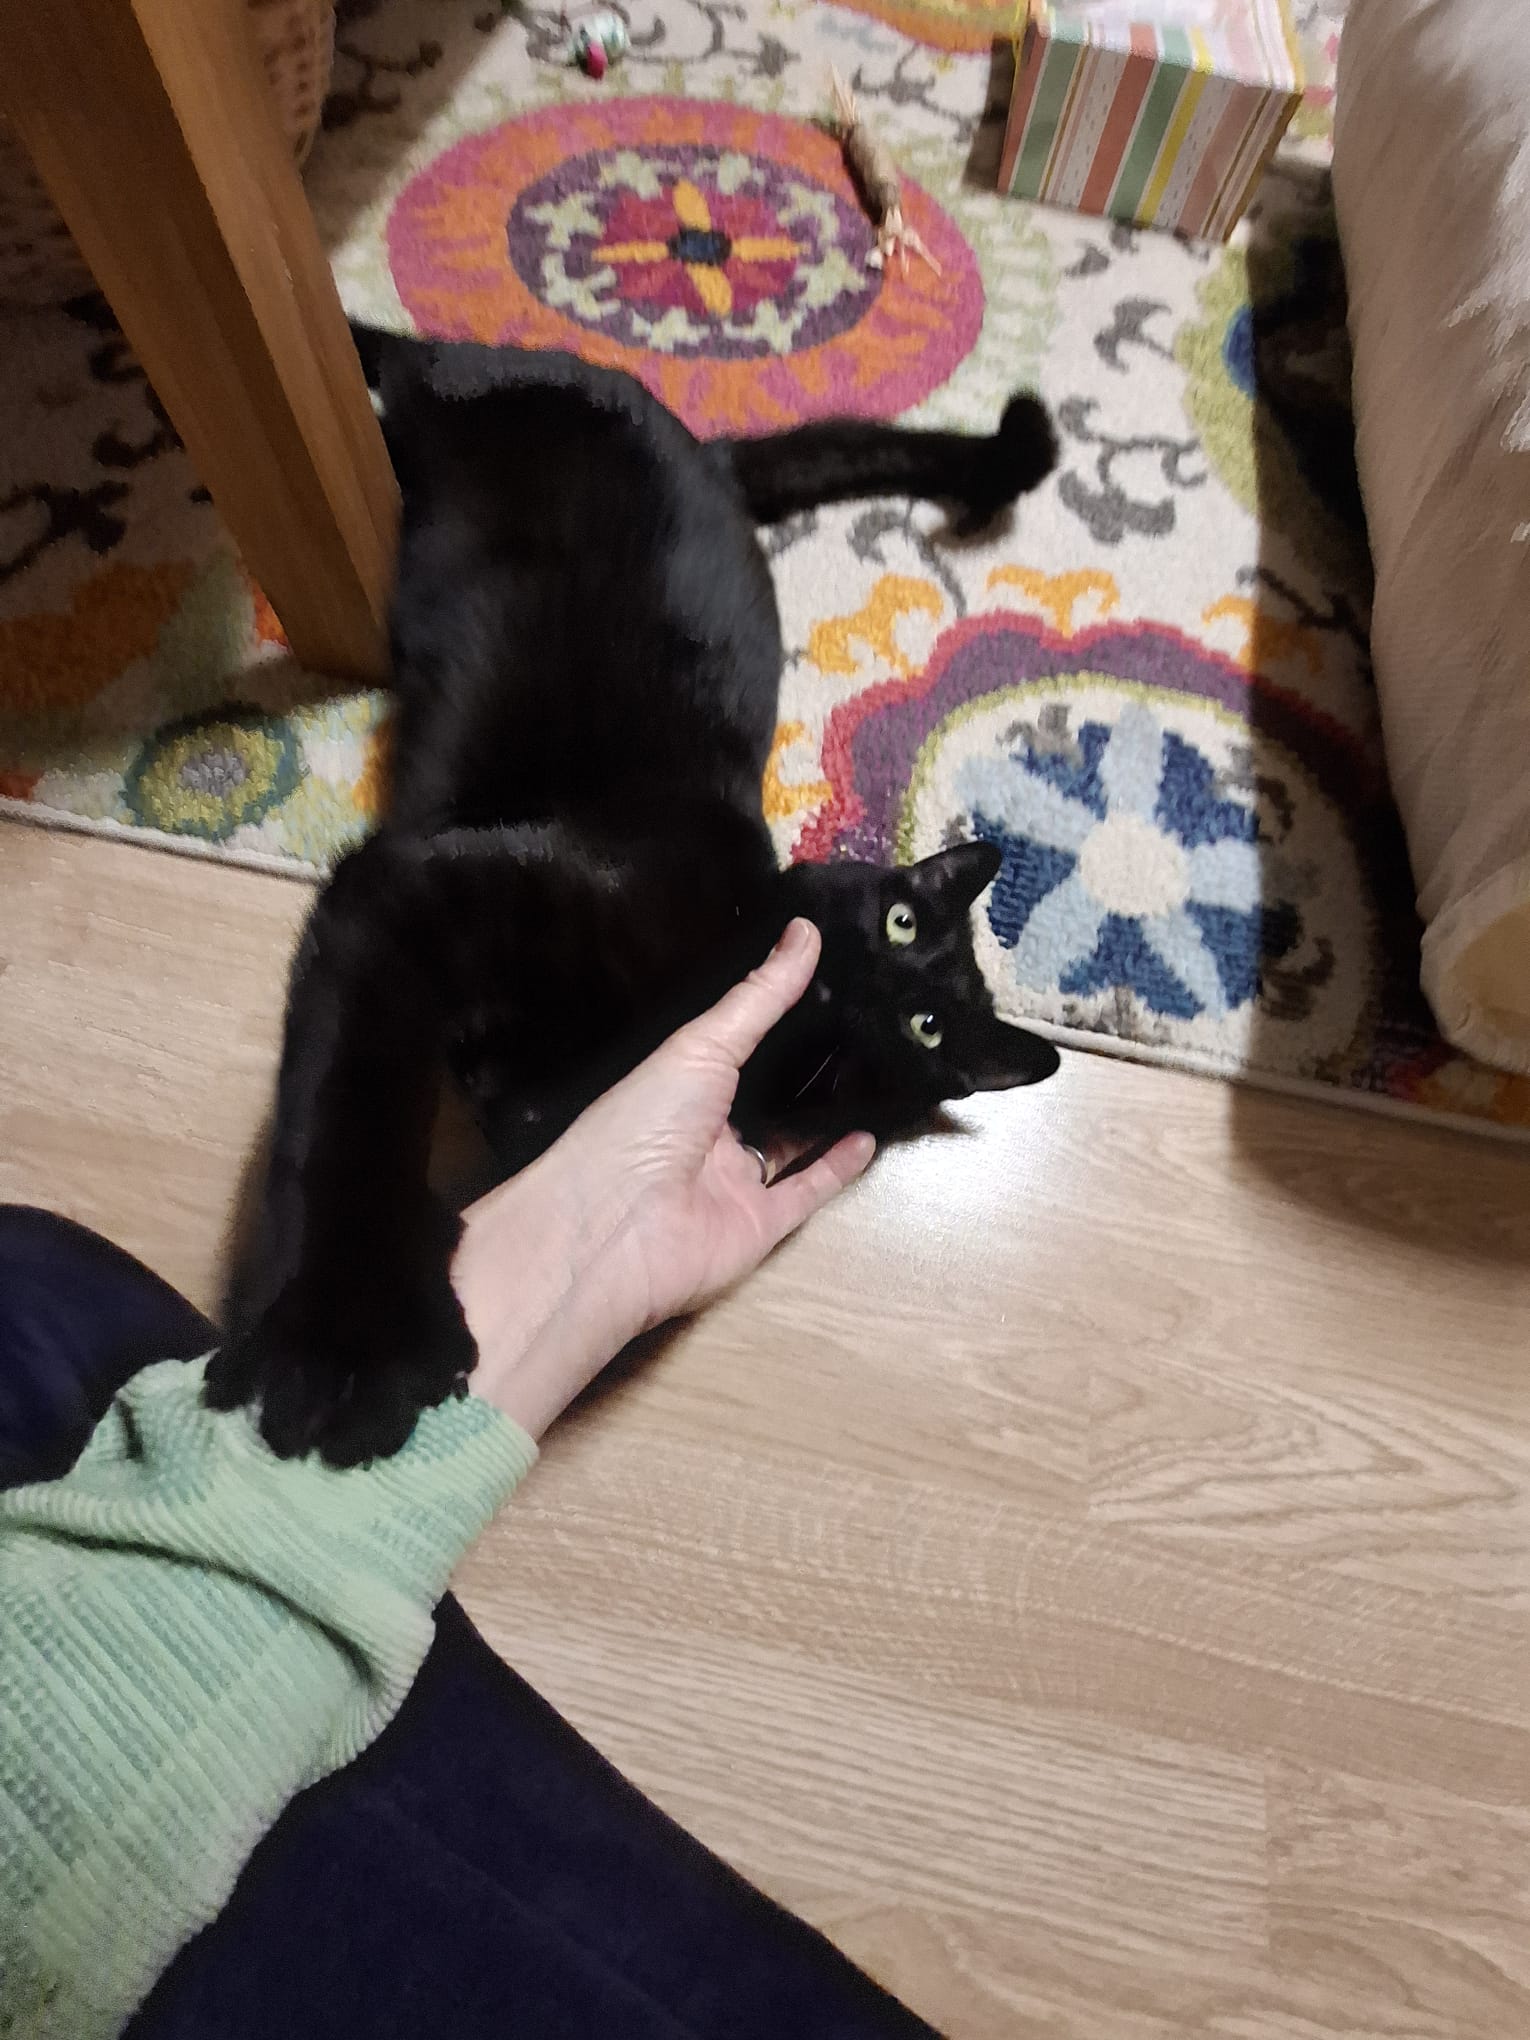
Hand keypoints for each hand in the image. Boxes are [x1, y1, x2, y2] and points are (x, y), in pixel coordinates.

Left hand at [452, 919, 873, 1436]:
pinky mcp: (761, 1225)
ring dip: (831, 1113)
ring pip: (793, 1142)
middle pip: (769, 1094)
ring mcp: (734, 1179)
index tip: (830, 977)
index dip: (777, 1017)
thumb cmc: (642, 1123)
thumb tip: (805, 929)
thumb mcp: (702, 1045)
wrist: (618, 1230)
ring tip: (879, 1071)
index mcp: (682, 1083)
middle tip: (869, 1022)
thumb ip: (759, 996)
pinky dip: (838, 1166)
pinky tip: (868, 1135)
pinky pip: (806, 1191)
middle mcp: (708, 1129)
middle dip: (812, 1065)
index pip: (735, 1044)